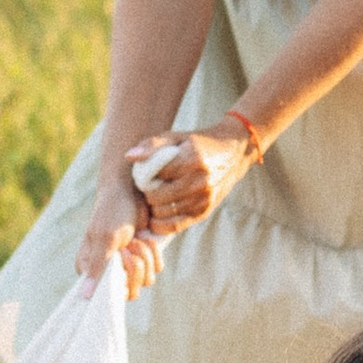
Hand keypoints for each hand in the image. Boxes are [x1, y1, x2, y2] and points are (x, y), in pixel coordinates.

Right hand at [80, 167, 164, 298]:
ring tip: (137, 238)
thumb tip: (83, 296)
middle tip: (129, 245)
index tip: (121, 256)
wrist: (132, 189)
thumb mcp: (106, 239)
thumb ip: (98, 267)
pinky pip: (156, 269)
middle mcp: (107, 271)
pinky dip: (154, 253)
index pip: (105, 296)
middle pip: (130, 292)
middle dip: (135, 267)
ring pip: (146, 281)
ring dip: (145, 257)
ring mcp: (128, 266)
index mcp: (90, 269)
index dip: (119, 280)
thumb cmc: (113, 210)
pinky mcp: (145, 258)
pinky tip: (146, 236)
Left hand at [123, 122, 255, 235]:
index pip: (156, 175)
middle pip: (157, 196)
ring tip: (155, 198)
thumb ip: (152, 145)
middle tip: (148, 188)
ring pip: (164, 212)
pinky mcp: (204, 212)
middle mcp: (199, 181)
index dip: (144, 176)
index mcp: (192, 159)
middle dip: (148, 193)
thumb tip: (129, 157)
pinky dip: (161, 223)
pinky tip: (157, 215)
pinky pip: (175, 225)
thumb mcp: (177, 137)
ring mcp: (203, 199)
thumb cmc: (198, 143)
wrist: (233, 153)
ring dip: (154, 208)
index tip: (144, 174)